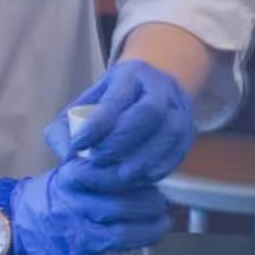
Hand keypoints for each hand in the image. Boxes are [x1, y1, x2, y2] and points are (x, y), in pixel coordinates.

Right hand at [10, 158, 170, 254]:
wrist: (13, 223)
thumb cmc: (51, 195)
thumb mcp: (67, 170)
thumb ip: (98, 166)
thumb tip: (141, 162)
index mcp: (70, 179)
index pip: (110, 175)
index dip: (136, 177)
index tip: (149, 177)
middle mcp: (72, 207)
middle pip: (121, 208)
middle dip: (150, 206)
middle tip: (160, 204)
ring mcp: (73, 237)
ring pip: (120, 237)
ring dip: (149, 232)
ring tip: (160, 225)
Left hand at [45, 60, 195, 187]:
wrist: (153, 87)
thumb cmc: (110, 102)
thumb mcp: (84, 104)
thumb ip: (66, 127)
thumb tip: (68, 154)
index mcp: (128, 76)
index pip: (115, 100)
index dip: (97, 125)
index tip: (79, 145)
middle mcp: (159, 88)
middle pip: (148, 113)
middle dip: (122, 141)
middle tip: (99, 160)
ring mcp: (179, 109)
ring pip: (169, 132)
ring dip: (144, 159)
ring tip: (121, 176)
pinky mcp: (189, 131)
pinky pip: (180, 150)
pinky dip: (161, 167)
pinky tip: (142, 178)